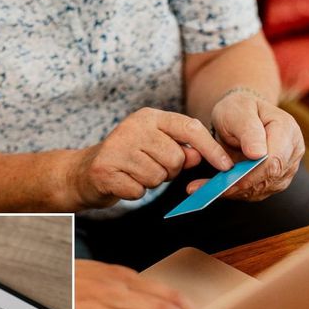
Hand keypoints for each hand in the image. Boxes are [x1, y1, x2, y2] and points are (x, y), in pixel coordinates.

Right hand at [71, 108, 231, 208]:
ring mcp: (117, 148)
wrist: (83, 172)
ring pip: (157, 177)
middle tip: (152, 168)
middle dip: (169, 171)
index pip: (189, 128)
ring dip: (150, 183)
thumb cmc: (128, 158)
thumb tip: (196, 156)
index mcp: (149, 116)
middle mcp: (133, 127)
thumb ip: (180, 148)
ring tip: (135, 173)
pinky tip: (123, 182)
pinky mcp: (105, 171)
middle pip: (175, 159)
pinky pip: (139, 191)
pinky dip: (135, 192)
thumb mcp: (155, 146)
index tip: (226, 166)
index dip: (211, 148)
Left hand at [188, 89, 304, 201]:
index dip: (251, 172)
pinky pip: (256, 193)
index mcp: (287, 129)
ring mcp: (286, 169)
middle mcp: (292, 151)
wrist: (240, 117)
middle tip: (208, 187)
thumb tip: (258, 154)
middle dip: (238, 184)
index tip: (225, 177)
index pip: (273, 160)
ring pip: (262, 189)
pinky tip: (217, 187)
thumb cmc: (238, 109)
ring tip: (207, 187)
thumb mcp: (238, 111)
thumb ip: (248, 130)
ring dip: (234, 191)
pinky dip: (235, 192)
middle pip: (269, 178)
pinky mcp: (275, 181)